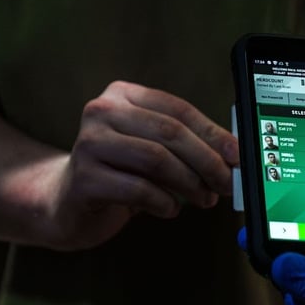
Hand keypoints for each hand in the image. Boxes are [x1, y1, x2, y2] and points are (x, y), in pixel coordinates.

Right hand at [41, 81, 237, 249]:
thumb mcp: (152, 150)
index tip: (237, 156)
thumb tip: (231, 159)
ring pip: (156, 160)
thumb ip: (185, 146)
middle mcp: (102, 112)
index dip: (213, 133)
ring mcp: (89, 143)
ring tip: (204, 199)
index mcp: (123, 96)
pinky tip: (170, 208)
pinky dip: (164, 203)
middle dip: (207, 162)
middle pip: (170, 133)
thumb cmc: (119, 172)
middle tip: (227, 184)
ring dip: (190, 184)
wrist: (66, 201)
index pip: (178, 110)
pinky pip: (138, 189)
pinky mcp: (84, 178)